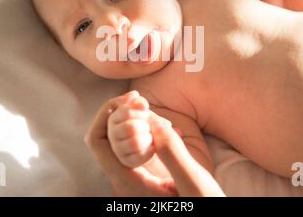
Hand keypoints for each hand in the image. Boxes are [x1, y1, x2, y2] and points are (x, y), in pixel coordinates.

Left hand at [85, 90, 225, 195]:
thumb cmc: (204, 207)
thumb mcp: (194, 185)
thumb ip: (173, 155)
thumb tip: (153, 123)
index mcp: (128, 181)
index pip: (98, 141)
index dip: (108, 113)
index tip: (134, 98)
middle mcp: (124, 180)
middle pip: (106, 137)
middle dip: (123, 113)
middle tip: (146, 102)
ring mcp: (133, 179)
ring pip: (120, 141)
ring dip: (137, 122)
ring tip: (165, 120)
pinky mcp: (144, 177)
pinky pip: (135, 148)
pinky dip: (147, 132)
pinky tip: (170, 131)